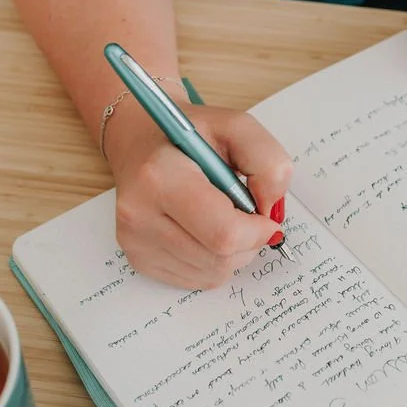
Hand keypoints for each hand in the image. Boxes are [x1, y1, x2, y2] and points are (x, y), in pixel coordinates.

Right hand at [104, 100, 291, 289]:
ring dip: (233, 252)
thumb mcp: (236, 126)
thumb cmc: (190, 135)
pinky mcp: (138, 260)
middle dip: (248, 241)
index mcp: (160, 176)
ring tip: (222, 216)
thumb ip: (267, 162)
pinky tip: (205, 230)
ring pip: (213, 274)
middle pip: (221, 259)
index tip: (265, 215)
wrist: (140, 142)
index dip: (257, 231)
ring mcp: (135, 241)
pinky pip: (198, 280)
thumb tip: (271, 210)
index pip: (224, 233)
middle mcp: (139, 214)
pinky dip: (214, 260)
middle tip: (245, 212)